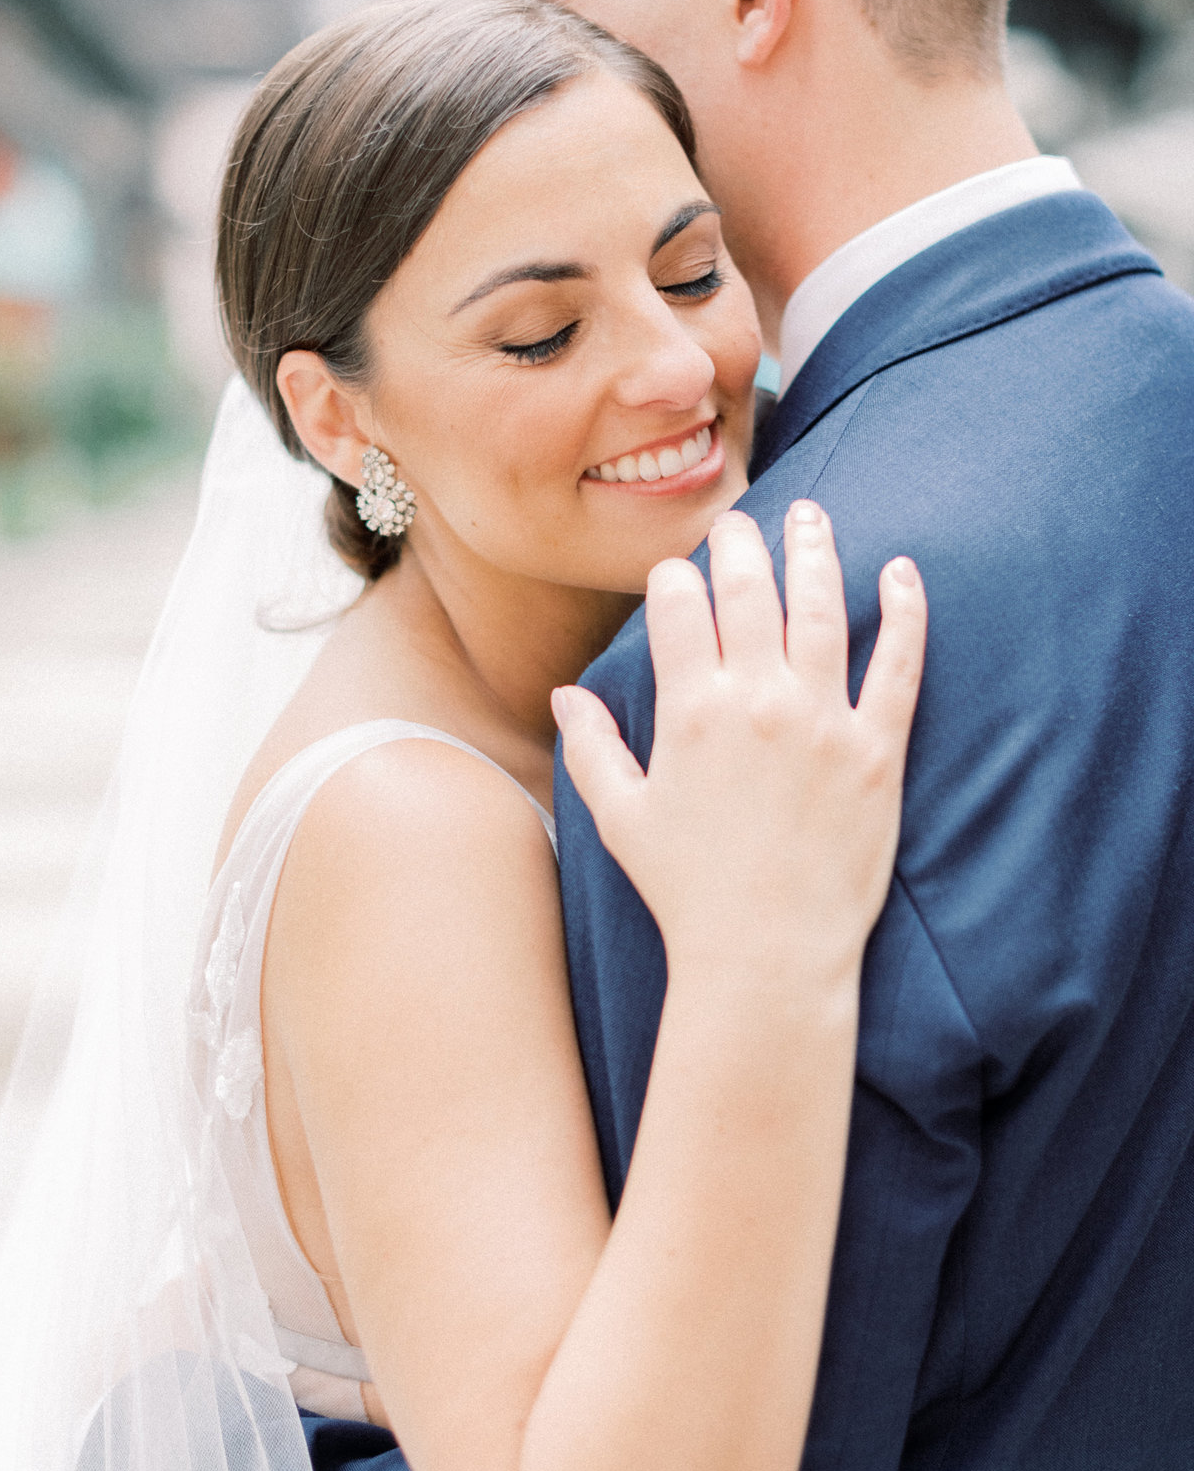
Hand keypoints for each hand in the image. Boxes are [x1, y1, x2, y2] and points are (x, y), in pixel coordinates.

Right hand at [553, 502, 926, 994]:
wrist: (766, 956)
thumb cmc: (686, 890)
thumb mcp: (620, 818)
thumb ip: (590, 748)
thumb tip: (564, 695)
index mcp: (690, 711)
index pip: (679, 605)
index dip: (674, 578)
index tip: (679, 576)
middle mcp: (757, 701)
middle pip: (750, 589)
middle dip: (740, 541)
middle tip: (740, 522)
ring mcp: (822, 722)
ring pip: (823, 607)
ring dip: (815, 551)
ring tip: (810, 515)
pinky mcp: (877, 750)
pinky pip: (898, 665)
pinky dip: (905, 611)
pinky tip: (902, 571)